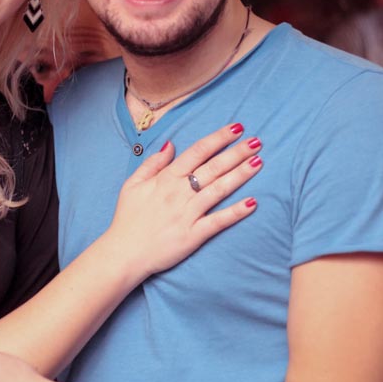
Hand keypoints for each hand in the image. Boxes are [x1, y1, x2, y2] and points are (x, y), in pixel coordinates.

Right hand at [103, 122, 262, 279]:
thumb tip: (170, 144)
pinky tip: (252, 203)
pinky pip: (218, 221)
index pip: (197, 152)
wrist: (123, 253)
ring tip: (259, 162)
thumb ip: (152, 163)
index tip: (236, 128)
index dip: (218, 138)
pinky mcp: (193, 235)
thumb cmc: (127, 218)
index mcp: (165, 178)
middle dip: (236, 152)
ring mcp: (187, 214)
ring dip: (240, 175)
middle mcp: (179, 193)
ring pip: (218, 189)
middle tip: (257, 141)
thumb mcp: (132, 184)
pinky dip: (235, 212)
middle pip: (213, 167)